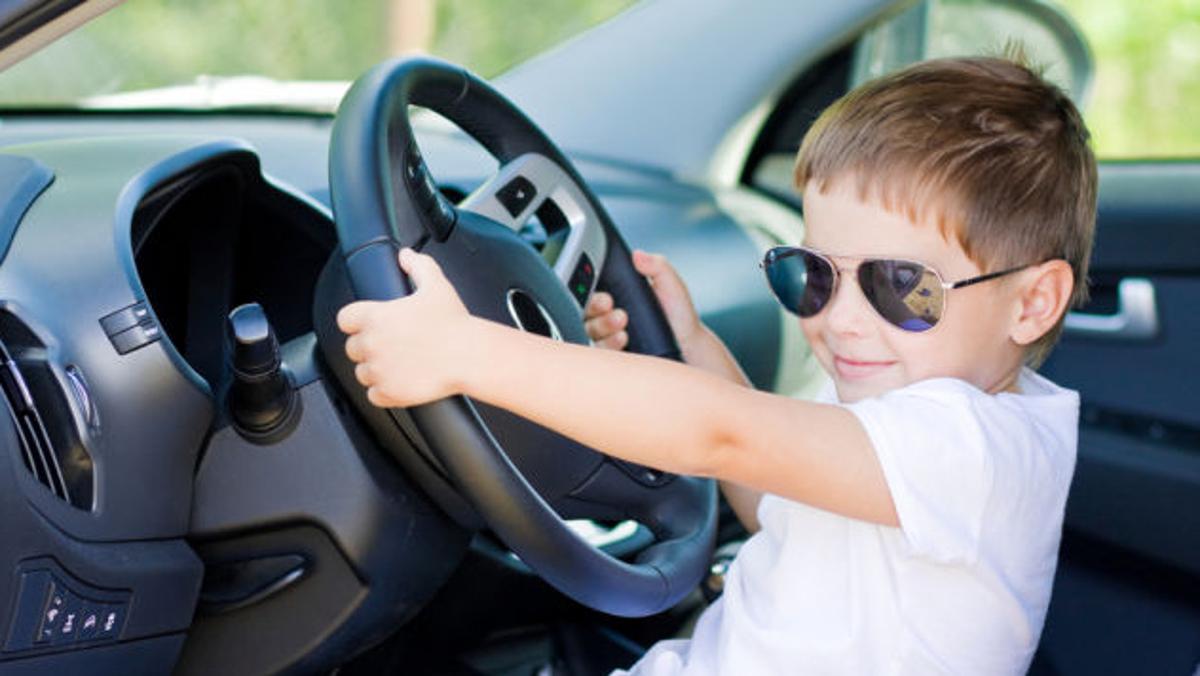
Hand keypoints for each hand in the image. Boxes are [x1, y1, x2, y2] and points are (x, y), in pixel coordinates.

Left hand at [336, 248, 473, 407]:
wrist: (469, 356)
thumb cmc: (454, 323)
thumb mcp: (436, 285)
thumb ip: (418, 266)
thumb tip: (407, 255)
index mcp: (374, 317)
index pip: (345, 319)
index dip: (357, 321)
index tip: (370, 324)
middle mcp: (371, 344)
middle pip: (352, 348)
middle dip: (368, 347)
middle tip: (392, 344)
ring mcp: (378, 371)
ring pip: (362, 373)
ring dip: (375, 370)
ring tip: (397, 364)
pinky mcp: (389, 393)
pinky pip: (373, 395)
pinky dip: (383, 391)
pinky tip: (400, 381)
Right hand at [584, 250, 703, 353]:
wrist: (689, 345)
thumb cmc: (679, 315)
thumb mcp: (671, 285)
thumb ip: (657, 266)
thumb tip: (638, 254)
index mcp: (618, 295)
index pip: (593, 291)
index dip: (593, 291)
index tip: (607, 295)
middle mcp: (608, 315)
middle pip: (586, 311)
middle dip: (596, 308)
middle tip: (611, 306)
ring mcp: (608, 336)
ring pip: (590, 331)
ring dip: (603, 326)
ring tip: (623, 324)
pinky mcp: (612, 355)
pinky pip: (599, 352)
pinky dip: (607, 345)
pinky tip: (622, 340)